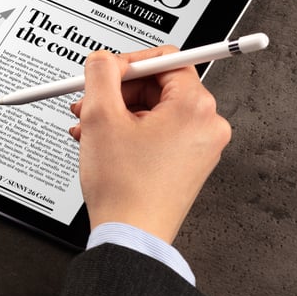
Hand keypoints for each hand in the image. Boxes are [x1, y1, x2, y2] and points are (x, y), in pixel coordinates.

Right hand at [69, 47, 231, 244]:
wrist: (131, 236)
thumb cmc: (124, 188)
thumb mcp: (101, 117)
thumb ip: (101, 74)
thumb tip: (104, 59)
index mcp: (195, 108)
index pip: (166, 60)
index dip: (129, 63)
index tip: (106, 72)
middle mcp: (207, 125)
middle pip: (159, 85)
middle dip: (118, 92)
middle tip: (90, 101)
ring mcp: (200, 147)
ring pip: (154, 110)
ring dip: (118, 113)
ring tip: (89, 127)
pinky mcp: (189, 163)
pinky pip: (159, 132)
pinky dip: (130, 132)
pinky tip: (103, 142)